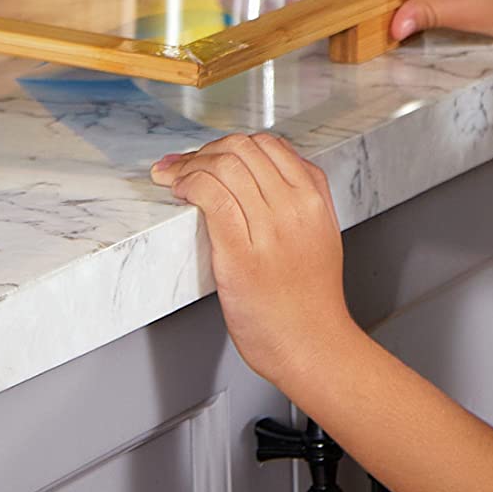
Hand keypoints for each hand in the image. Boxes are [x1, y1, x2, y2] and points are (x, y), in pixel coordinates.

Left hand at [151, 133, 361, 395]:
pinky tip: (179, 191)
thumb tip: (259, 174)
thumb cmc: (311, 301)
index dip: (231, 144)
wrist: (313, 346)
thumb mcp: (320, 236)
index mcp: (315, 199)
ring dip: (188, 164)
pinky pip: (210, 196)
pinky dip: (188, 183)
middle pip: (242, 149)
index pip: (269, 145)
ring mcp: (269, 229)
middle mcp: (294, 207)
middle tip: (182, 165)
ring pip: (223, 166)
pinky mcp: (240, 254)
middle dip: (205, 150)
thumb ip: (298, 202)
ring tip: (172, 177)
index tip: (209, 156)